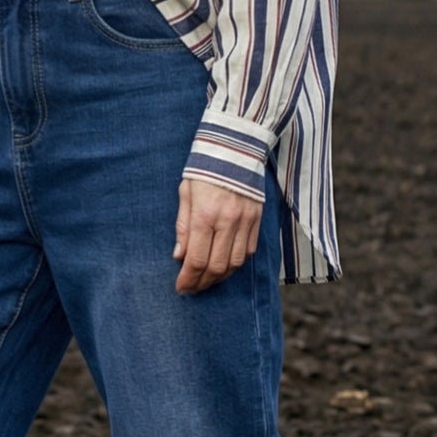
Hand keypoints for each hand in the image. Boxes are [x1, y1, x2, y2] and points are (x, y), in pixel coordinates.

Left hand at [173, 177, 262, 293]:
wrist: (235, 147)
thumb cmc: (204, 169)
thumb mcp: (185, 193)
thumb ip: (183, 227)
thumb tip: (179, 256)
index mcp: (205, 214)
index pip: (196, 259)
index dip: (188, 279)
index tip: (180, 287)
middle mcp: (227, 221)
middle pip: (216, 267)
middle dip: (202, 283)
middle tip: (192, 289)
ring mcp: (246, 222)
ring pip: (235, 264)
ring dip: (220, 278)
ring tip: (207, 280)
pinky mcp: (257, 220)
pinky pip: (249, 251)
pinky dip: (236, 264)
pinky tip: (225, 266)